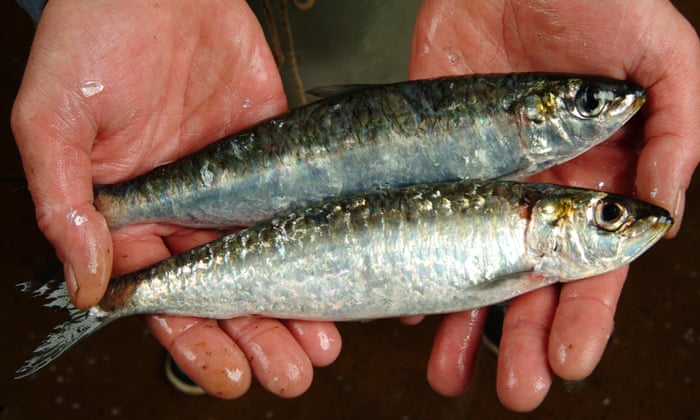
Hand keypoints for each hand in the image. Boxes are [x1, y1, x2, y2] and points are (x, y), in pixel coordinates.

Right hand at [12, 0, 339, 397]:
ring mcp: (236, 189)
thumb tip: (87, 283)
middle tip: (292, 373)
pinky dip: (324, 239)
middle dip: (259, 338)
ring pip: (272, 260)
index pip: (166, 300)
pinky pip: (302, 206)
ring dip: (298, 304)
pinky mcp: (274, 155)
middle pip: (228, 292)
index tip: (229, 375)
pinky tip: (345, 268)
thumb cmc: (93, 39)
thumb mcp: (55, 121)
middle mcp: (189, 212)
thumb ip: (65, 204)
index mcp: (134, 219)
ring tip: (324, 344)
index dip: (197, 342)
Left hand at [409, 0, 698, 410]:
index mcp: (597, 178)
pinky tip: (409, 306)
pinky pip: (421, 222)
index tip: (570, 360)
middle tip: (516, 390)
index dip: (584, 314)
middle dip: (523, 340)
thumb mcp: (660, 55)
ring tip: (450, 375)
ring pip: (470, 266)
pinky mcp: (435, 161)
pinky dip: (411, 263)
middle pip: (529, 282)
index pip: (593, 264)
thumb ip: (675, 130)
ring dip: (462, 323)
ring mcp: (481, 181)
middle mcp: (537, 191)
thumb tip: (665, 211)